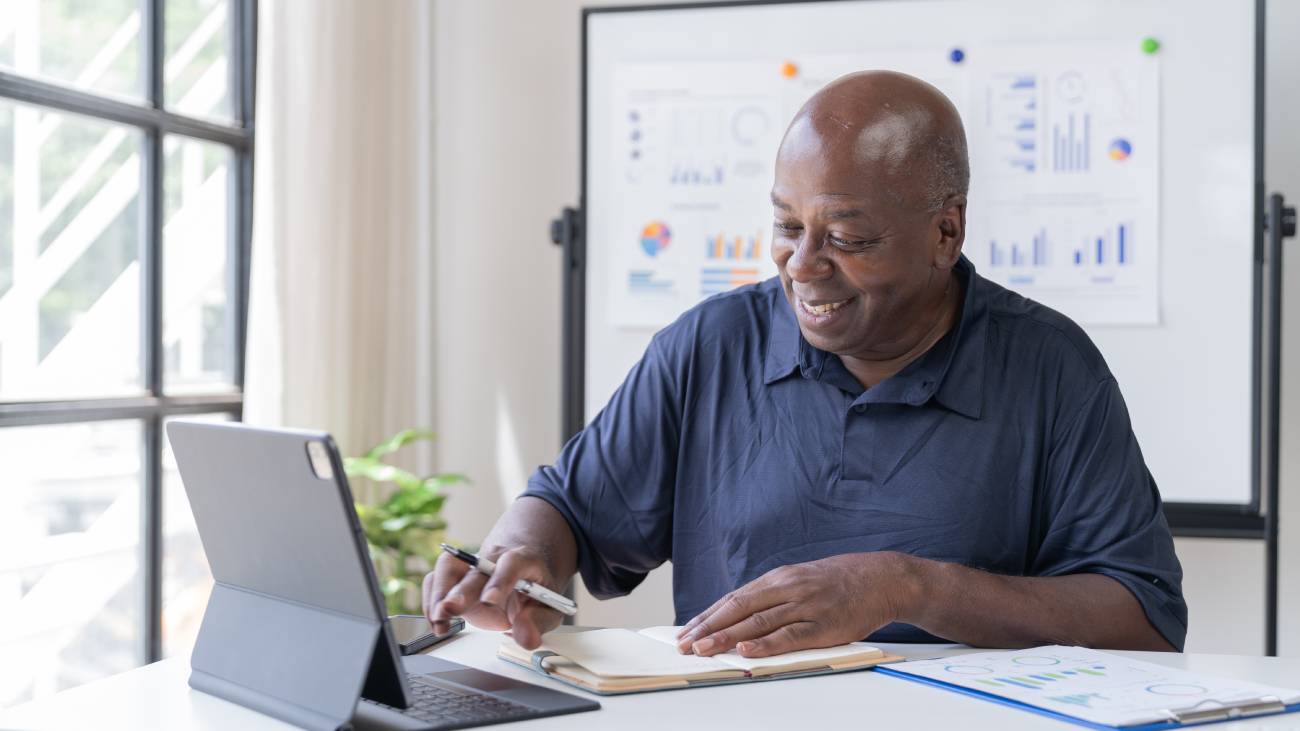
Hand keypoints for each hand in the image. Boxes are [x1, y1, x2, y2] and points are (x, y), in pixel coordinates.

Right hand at [422, 546, 564, 649]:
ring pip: (448, 566)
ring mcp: (471, 565)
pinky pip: (436, 579)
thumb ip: (539, 621)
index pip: (511, 563)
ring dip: (439, 593)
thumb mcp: (550, 606)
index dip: (499, 581)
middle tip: (449, 610)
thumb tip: (526, 637)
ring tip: (440, 621)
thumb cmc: (535, 587)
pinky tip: (437, 622)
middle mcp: (493, 558)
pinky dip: (431, 600)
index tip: (490, 600)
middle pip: (474, 567)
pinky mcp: (455, 574)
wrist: (524, 569)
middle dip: (460, 589)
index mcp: (523, 560)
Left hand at [674, 552, 920, 657]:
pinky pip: (789, 635)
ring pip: (758, 622)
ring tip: (703, 650)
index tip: (686, 631)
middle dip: (708, 627)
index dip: (707, 616)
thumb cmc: (839, 582)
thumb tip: (739, 617)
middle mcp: (787, 589)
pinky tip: (745, 651)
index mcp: (778, 578)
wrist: (881, 578)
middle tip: (684, 644)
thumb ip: (773, 597)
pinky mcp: (823, 625)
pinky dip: (765, 644)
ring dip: (727, 637)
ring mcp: (805, 606)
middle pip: (738, 608)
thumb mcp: (800, 580)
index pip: (734, 599)